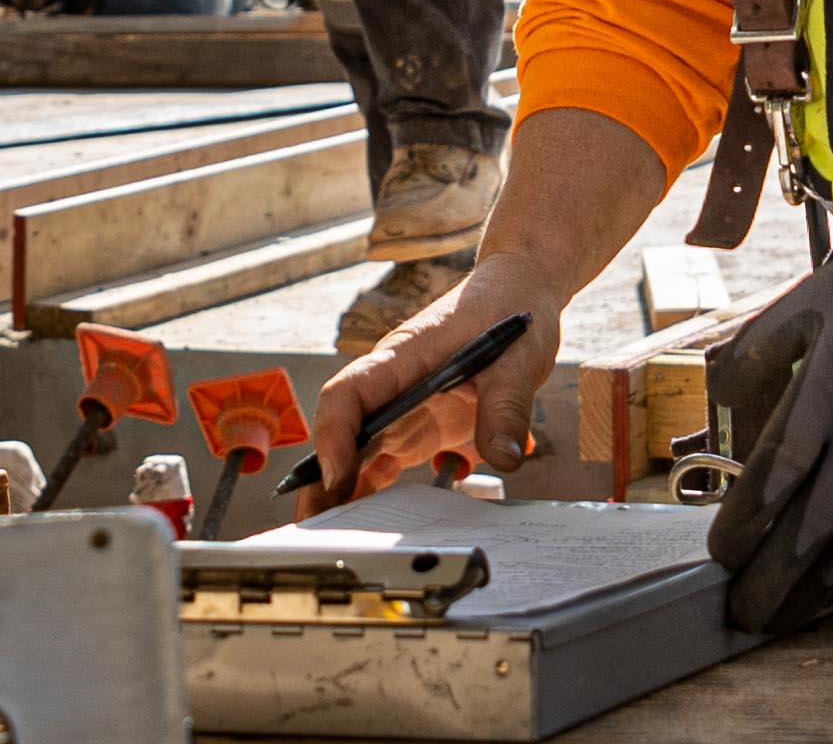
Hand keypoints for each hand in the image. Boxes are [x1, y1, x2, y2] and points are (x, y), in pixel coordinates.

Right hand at [299, 253, 569, 509]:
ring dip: (344, 492)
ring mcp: (403, 406)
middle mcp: (392, 384)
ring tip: (332, 538)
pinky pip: (386, 460)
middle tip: (314, 528)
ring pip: (359, 452)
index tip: (337, 473)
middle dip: (324, 479)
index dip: (334, 433)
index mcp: (403, 357)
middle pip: (344, 432)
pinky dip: (373, 490)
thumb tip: (505, 456)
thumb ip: (507, 407)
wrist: (518, 294)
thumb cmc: (509, 312)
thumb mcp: (518, 358)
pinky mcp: (419, 424)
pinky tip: (366, 523)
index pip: (350, 392)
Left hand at [707, 208, 832, 636]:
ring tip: (779, 618)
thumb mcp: (810, 303)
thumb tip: (716, 382)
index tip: (719, 553)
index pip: (776, 479)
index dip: (744, 525)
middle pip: (809, 530)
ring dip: (811, 590)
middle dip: (769, 580)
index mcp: (826, 398)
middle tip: (738, 613)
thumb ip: (759, 346)